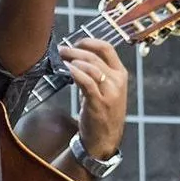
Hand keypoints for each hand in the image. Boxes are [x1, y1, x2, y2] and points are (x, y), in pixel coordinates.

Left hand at [59, 37, 127, 159]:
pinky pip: (86, 82)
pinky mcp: (99, 103)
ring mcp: (110, 92)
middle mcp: (117, 81)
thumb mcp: (105, 89)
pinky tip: (64, 70)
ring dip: (72, 61)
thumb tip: (74, 57)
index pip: (107, 48)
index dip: (89, 42)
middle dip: (74, 51)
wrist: (105, 138)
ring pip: (91, 68)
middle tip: (59, 50)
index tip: (74, 43)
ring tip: (59, 59)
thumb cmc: (102, 112)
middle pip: (94, 57)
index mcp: (120, 74)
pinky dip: (74, 73)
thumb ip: (95, 73)